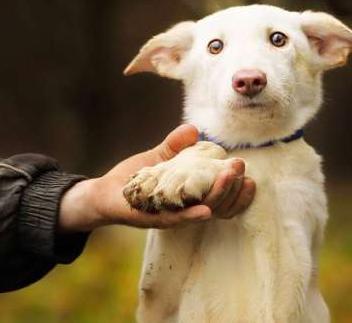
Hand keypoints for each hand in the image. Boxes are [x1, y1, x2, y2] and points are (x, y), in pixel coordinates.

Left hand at [58, 124, 255, 232]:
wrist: (103, 193)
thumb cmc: (135, 178)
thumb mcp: (159, 158)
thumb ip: (176, 145)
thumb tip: (194, 129)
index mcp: (193, 196)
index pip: (224, 198)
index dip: (239, 191)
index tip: (249, 177)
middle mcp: (187, 209)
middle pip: (219, 203)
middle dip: (233, 187)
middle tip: (239, 167)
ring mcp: (172, 215)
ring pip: (203, 210)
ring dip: (219, 195)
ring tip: (229, 177)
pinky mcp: (154, 220)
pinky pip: (177, 220)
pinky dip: (192, 215)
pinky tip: (206, 210)